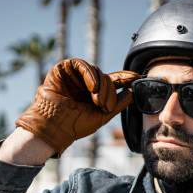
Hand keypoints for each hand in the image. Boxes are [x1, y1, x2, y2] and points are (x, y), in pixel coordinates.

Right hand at [15, 58, 140, 154]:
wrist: (55, 127)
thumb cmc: (76, 125)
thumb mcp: (103, 115)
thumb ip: (119, 104)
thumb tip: (134, 91)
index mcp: (95, 93)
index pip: (113, 81)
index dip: (126, 78)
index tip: (138, 77)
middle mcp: (86, 82)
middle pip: (106, 77)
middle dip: (109, 91)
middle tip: (103, 106)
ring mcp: (75, 75)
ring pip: (96, 71)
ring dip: (100, 85)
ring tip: (96, 101)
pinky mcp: (63, 69)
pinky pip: (81, 64)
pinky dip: (89, 75)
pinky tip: (92, 88)